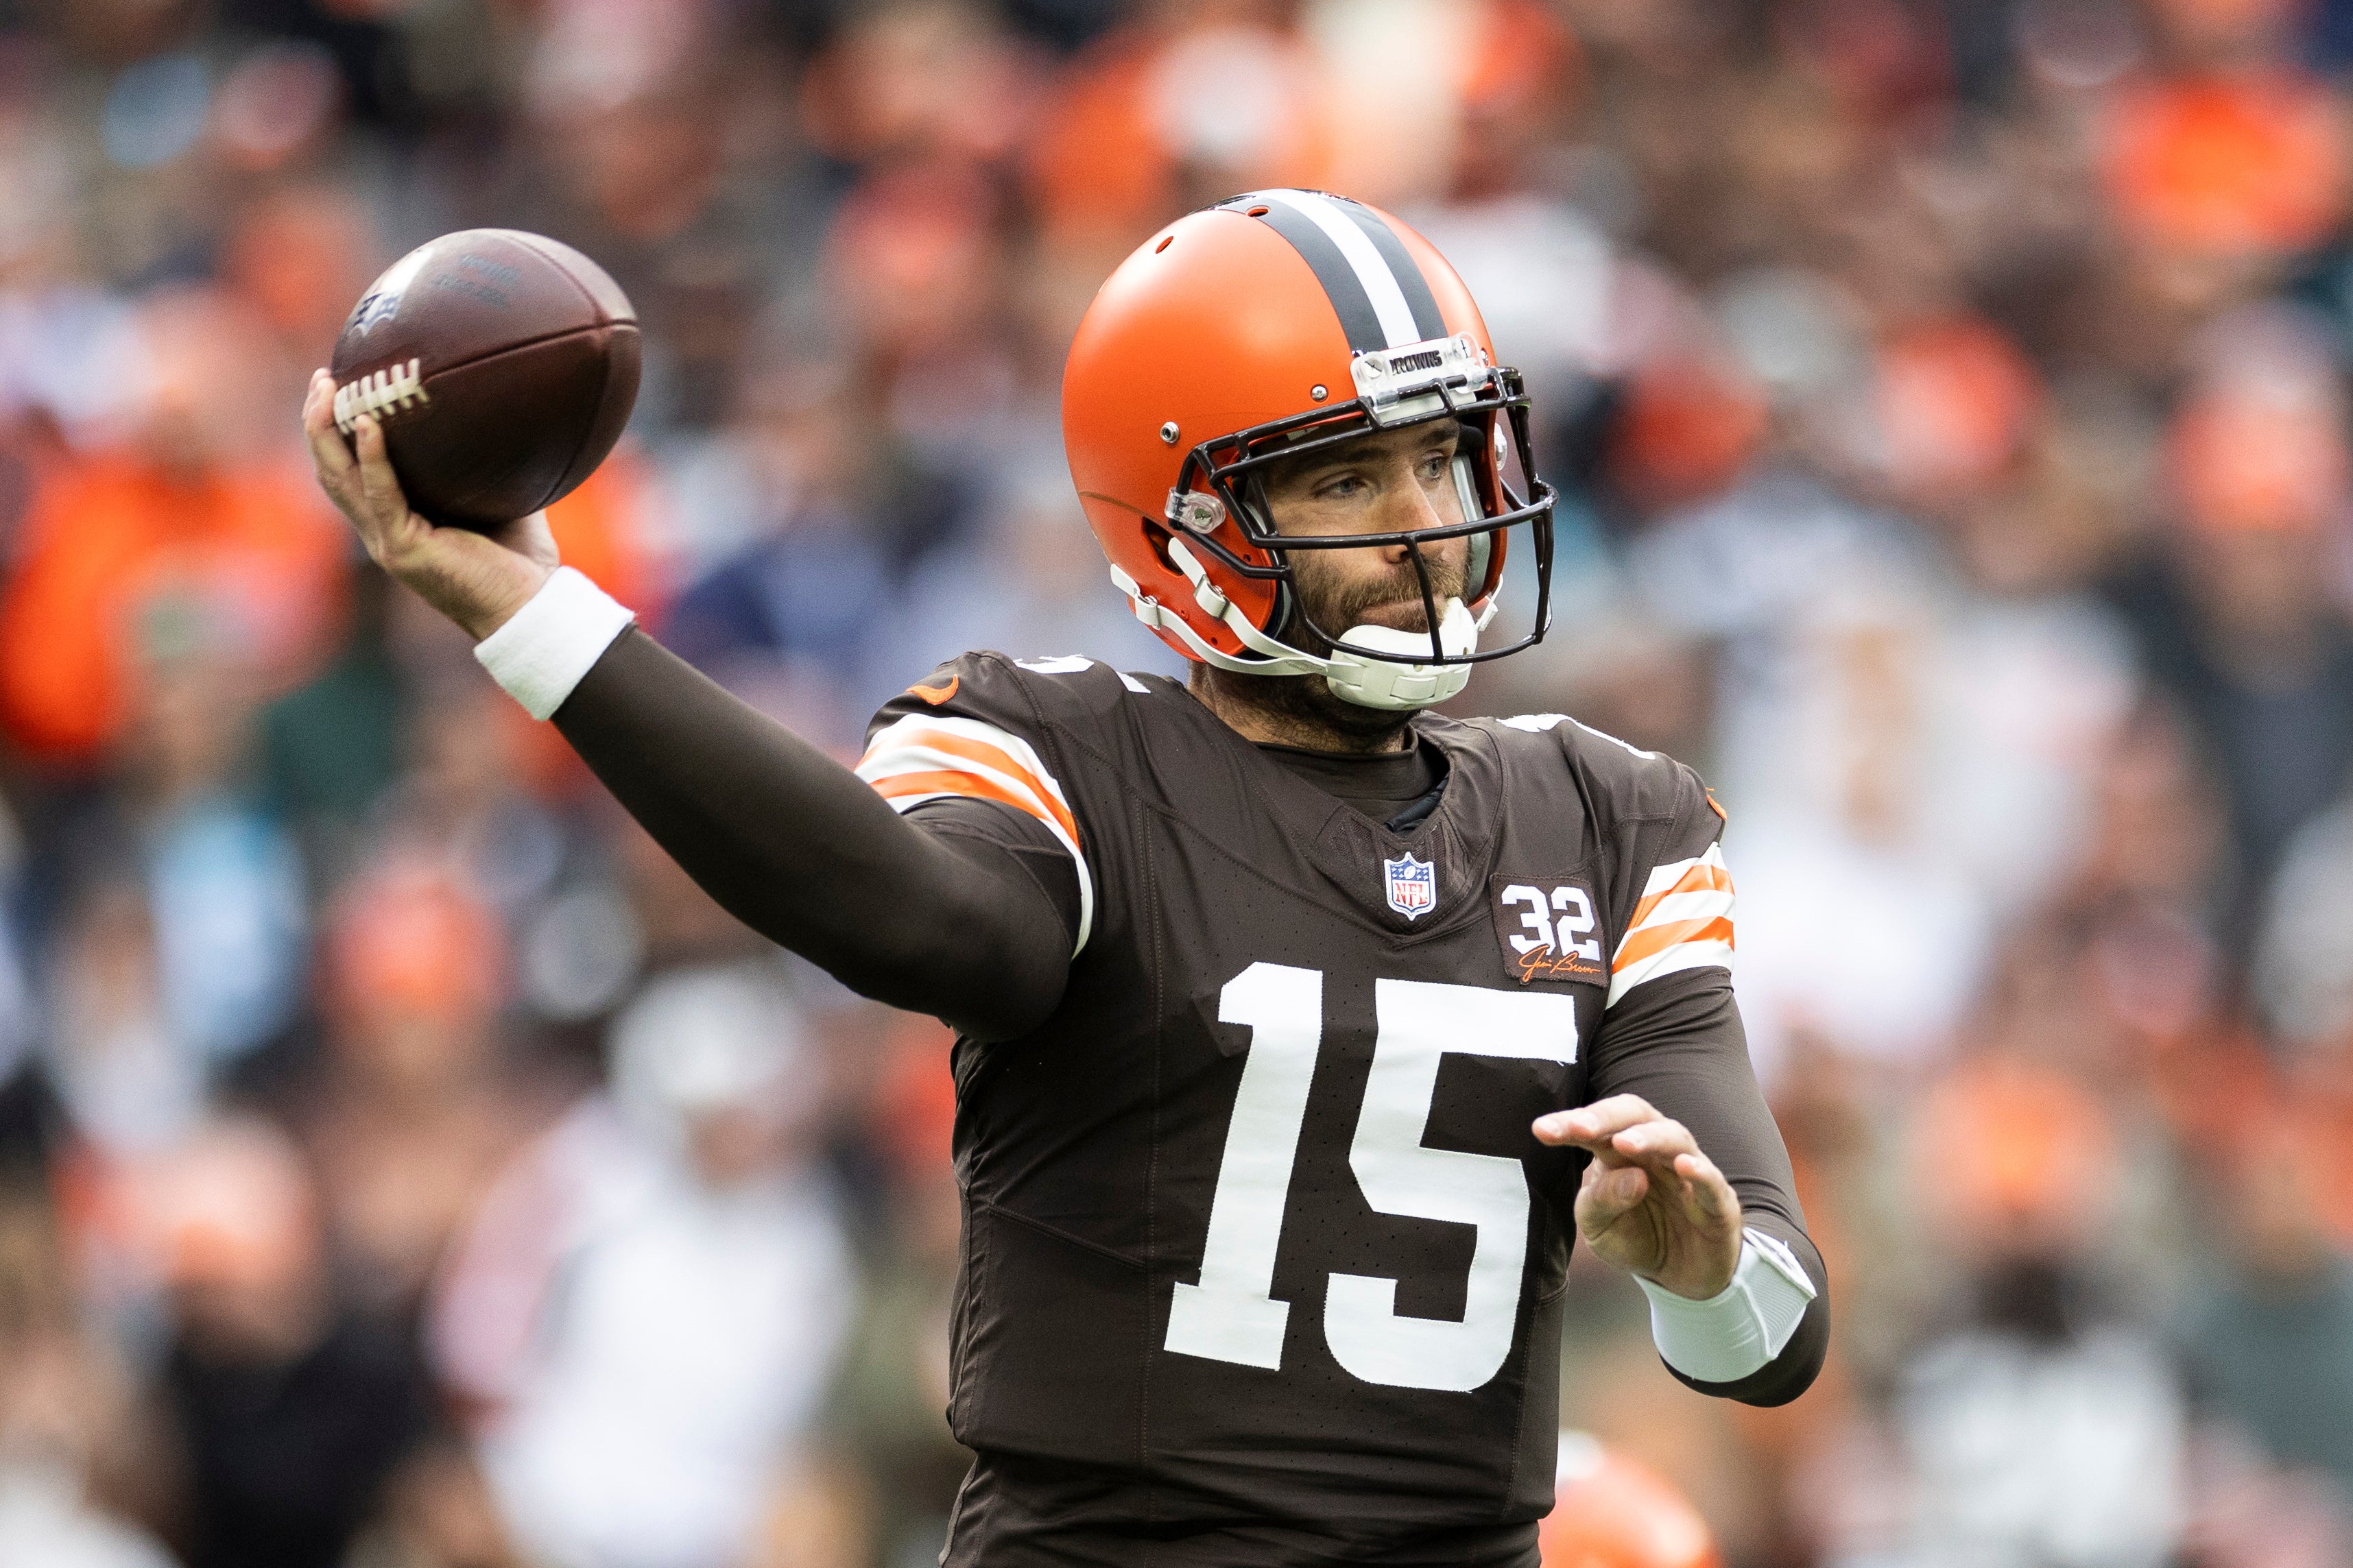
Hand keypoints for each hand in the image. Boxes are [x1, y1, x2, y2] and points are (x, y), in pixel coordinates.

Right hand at [302, 367, 558, 641]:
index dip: (337, 432)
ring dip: (328, 431)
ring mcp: (387, 541)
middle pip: (331, 470)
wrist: (531, 607)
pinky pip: (380, 495)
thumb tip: (507, 413)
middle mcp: (382, 530)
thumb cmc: (521, 560)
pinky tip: (368, 424)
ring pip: (339, 479)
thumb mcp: (501, 498)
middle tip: (323, 377)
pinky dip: (372, 458)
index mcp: (397, 520)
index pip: (352, 472)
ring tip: (329, 388)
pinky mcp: (403, 549)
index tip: (339, 385)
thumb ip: (489, 463)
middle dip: (319, 421)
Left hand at [1534, 1094, 1741, 1299]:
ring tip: (1624, 1143)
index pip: (1595, 1127)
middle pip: (1634, 1116)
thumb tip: (1629, 1176)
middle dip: (1605, 1118)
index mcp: (1619, 1152)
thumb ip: (1602, 1202)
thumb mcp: (1601, 1228)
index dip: (1569, 1124)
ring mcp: (1688, 1172)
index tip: (1540, 1130)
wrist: (1681, 1276)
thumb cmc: (1637, 1237)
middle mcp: (1655, 1151)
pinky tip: (1684, 1166)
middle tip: (1579, 1127)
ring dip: (1649, 1137)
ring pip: (1674, 1137)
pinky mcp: (1718, 1201)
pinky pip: (1712, 1180)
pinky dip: (1700, 1171)